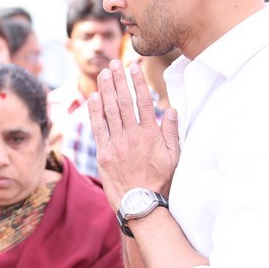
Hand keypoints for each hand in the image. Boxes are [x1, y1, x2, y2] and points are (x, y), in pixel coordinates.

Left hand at [88, 60, 179, 211]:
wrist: (142, 204)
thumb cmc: (161, 182)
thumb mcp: (174, 157)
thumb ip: (171, 132)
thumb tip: (170, 109)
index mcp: (151, 135)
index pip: (143, 102)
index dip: (137, 82)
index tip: (133, 67)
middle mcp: (133, 136)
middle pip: (124, 102)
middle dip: (118, 80)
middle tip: (114, 63)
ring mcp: (117, 144)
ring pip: (110, 111)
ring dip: (106, 90)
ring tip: (103, 73)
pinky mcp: (104, 154)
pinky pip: (98, 129)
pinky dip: (95, 112)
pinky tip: (93, 97)